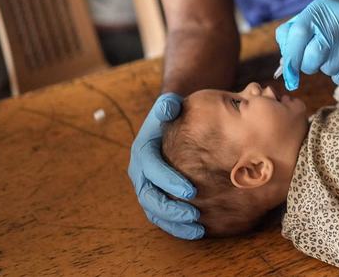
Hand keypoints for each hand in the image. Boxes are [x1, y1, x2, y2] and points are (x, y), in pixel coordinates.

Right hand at [128, 93, 202, 238]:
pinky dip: (178, 227)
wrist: (173, 125)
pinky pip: (163, 217)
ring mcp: (148, 188)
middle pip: (149, 196)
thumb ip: (168, 105)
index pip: (152, 169)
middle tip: (194, 213)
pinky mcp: (158, 198)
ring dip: (174, 222)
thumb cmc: (175, 116)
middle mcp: (140, 174)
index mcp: (142, 153)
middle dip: (170, 208)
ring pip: (155, 212)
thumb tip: (169, 107)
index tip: (192, 190)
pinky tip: (198, 232)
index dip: (169, 180)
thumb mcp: (170, 106)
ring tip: (198, 229)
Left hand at [276, 0, 338, 89]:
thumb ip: (294, 34)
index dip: (291, 55)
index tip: (288, 70)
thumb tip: (285, 64)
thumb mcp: (316, 15)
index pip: (298, 33)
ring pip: (327, 69)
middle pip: (311, 57)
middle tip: (315, 58)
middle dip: (307, 65)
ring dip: (328, 66)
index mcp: (322, 8)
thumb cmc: (338, 20)